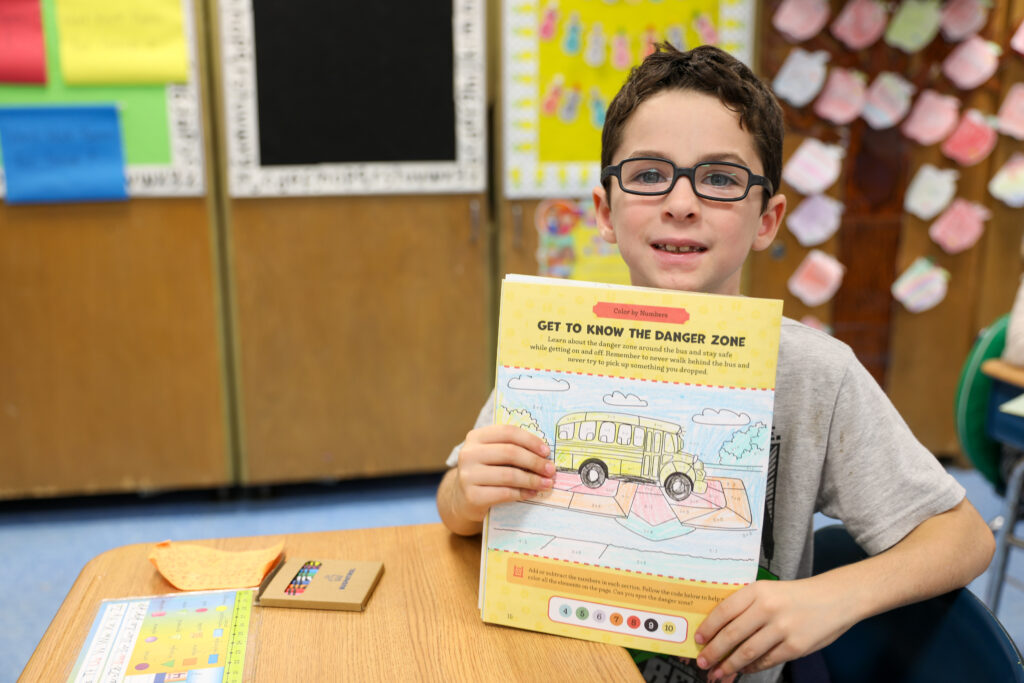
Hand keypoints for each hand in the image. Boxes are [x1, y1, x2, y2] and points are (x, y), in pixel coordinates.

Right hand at [452, 424, 553, 522]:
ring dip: (532, 479)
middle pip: (510, 453)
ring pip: (509, 475)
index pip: (508, 432)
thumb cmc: (486, 472)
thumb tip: (544, 453)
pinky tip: (532, 493)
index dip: (530, 440)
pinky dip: (522, 493)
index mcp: (476, 437)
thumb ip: (512, 448)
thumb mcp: (493, 454)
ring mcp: (468, 475)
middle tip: (550, 470)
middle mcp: (468, 454)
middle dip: (535, 461)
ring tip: (546, 483)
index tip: (546, 451)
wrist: (463, 498)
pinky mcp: (472, 496)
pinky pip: (504, 493)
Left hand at [693, 577, 853, 679]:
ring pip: (747, 652)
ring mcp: (782, 628)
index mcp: (758, 590)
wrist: (836, 598)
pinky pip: (766, 660)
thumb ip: (747, 606)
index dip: (708, 627)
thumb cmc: (797, 596)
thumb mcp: (769, 591)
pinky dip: (752, 667)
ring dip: (730, 665)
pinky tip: (744, 669)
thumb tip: (719, 630)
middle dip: (714, 652)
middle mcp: (768, 608)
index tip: (698, 639)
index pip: (724, 610)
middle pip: (732, 634)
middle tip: (703, 662)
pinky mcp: (795, 646)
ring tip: (719, 673)